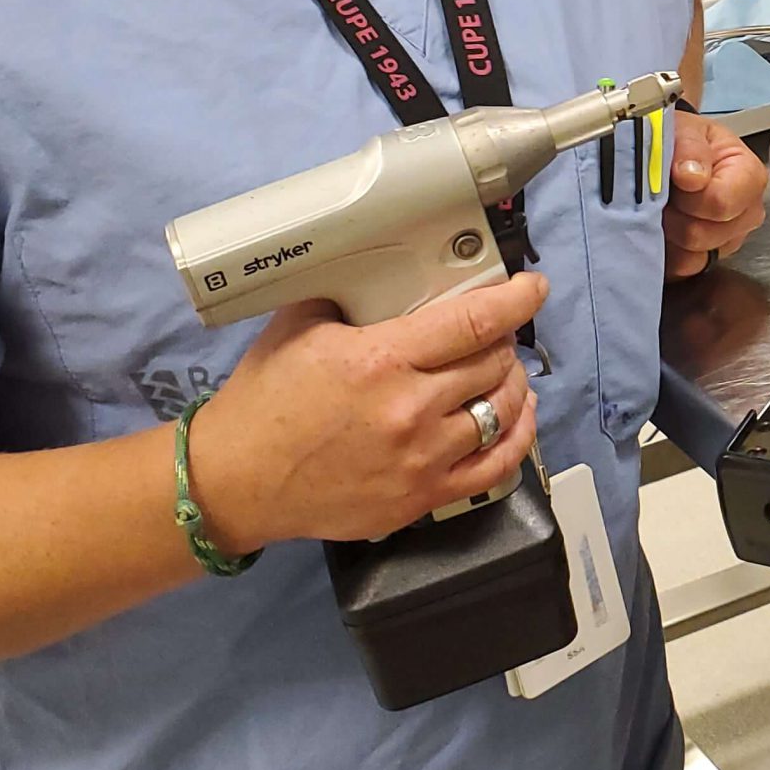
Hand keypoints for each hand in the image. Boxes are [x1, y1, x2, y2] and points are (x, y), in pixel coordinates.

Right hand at [184, 274, 547, 550]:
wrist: (236, 481)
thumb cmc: (264, 400)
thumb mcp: (300, 327)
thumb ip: (349, 296)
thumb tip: (385, 270)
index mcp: (382, 359)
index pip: (473, 323)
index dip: (515, 300)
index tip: (532, 288)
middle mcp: (411, 409)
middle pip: (493, 364)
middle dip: (502, 341)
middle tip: (492, 333)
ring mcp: (421, 459)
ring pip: (501, 411)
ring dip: (510, 384)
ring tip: (499, 371)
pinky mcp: (421, 498)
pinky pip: (495, 466)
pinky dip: (516, 436)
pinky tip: (515, 417)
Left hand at [664, 113, 768, 279]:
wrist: (673, 154)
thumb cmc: (685, 141)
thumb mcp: (686, 129)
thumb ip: (690, 148)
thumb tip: (692, 176)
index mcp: (750, 177)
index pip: (721, 203)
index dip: (690, 196)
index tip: (677, 180)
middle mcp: (746, 213)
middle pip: (704, 235)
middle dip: (675, 215)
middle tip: (665, 194)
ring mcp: (727, 240)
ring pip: (691, 256)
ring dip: (668, 233)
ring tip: (664, 207)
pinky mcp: (706, 259)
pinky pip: (681, 268)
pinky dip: (665, 250)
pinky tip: (662, 226)